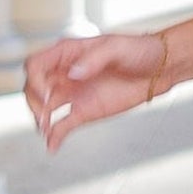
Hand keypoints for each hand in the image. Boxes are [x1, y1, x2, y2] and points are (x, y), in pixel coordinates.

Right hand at [24, 31, 168, 150]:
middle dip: (34, 102)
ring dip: (40, 120)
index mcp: (67, 53)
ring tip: (46, 131)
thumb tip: (73, 74)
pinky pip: (62, 124)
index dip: (35, 80)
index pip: (36, 65)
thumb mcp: (116, 47)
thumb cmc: (139, 50)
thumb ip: (94, 59)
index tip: (47, 94)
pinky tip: (52, 146)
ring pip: (43, 107)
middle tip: (44, 115)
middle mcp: (65, 73)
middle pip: (33, 87)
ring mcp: (73, 93)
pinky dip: (54, 136)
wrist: (159, 69)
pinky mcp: (84, 111)